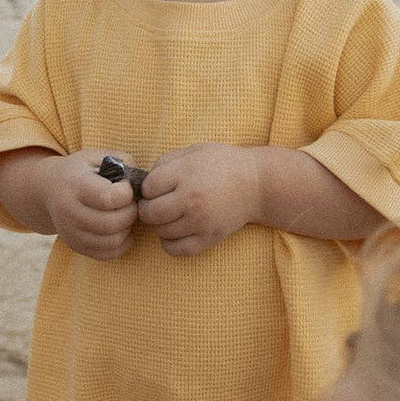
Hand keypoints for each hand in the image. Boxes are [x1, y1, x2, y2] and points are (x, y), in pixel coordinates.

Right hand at [40, 150, 138, 259]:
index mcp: (74, 185)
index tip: (125, 185)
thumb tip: (141, 182)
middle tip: (130, 203)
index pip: (109, 198)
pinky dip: (122, 243)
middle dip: (130, 213)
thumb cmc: (81, 171)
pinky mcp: (75, 246)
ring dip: (127, 229)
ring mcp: (70, 232)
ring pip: (111, 241)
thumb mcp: (97, 156)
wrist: (49, 189)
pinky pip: (107, 254)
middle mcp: (69, 212)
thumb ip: (122, 162)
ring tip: (125, 215)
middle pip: (111, 223)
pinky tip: (121, 228)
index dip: (126, 192)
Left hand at [138, 143, 261, 256]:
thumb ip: (165, 162)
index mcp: (187, 174)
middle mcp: (192, 199)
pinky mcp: (209, 238)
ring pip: (161, 232)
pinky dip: (169, 243)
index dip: (149, 187)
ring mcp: (200, 222)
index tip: (159, 186)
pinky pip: (176, 249)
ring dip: (160, 224)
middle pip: (150, 213)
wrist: (257, 183)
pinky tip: (176, 231)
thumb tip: (143, 182)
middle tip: (158, 202)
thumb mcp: (193, 151)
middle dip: (149, 208)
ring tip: (171, 214)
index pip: (148, 188)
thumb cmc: (223, 163)